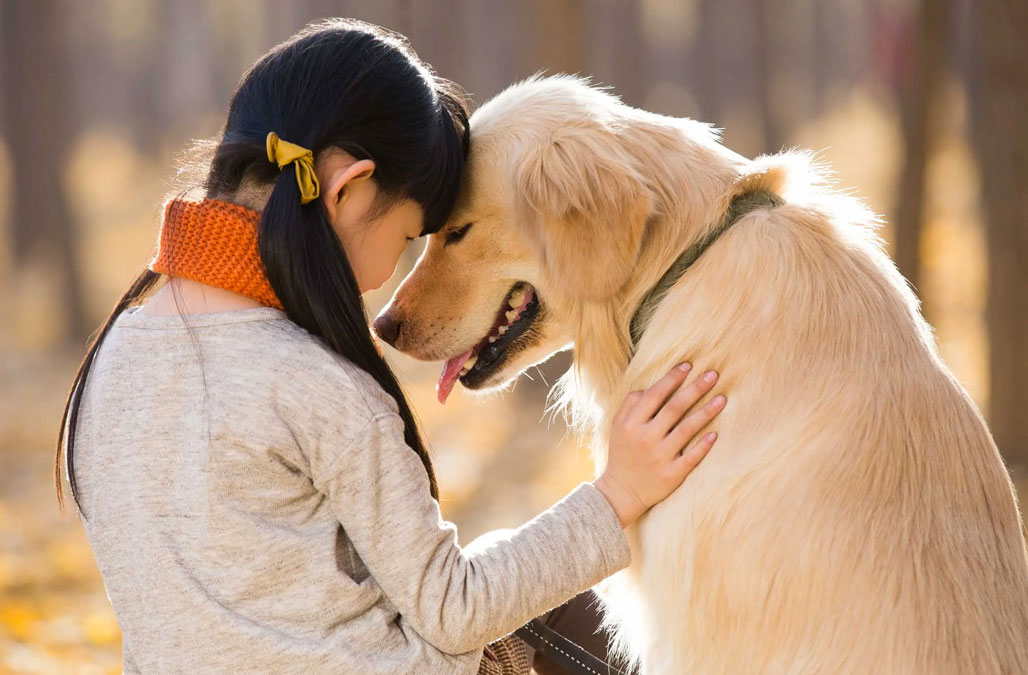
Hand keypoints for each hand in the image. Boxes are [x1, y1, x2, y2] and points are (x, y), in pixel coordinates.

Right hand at [593, 363, 724, 526]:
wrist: (620, 492)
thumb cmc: (623, 453)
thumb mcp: (618, 426)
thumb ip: (631, 404)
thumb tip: (651, 386)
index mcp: (631, 423)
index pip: (654, 395)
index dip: (672, 379)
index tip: (688, 365)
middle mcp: (645, 438)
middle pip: (674, 408)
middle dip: (695, 389)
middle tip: (713, 374)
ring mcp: (659, 457)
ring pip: (686, 430)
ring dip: (706, 412)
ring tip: (722, 398)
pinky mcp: (670, 475)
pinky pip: (691, 457)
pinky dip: (703, 445)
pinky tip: (715, 434)